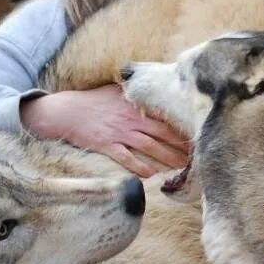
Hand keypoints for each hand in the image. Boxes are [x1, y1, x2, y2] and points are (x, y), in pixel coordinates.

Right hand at [20, 84, 188, 177]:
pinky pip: (126, 158)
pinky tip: (151, 174)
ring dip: (167, 157)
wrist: (66, 111)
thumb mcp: (115, 92)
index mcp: (135, 106)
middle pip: (162, 133)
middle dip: (180, 145)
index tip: (196, 134)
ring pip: (149, 146)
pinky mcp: (106, 144)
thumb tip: (150, 89)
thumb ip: (134, 93)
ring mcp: (119, 132)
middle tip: (197, 156)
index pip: (164, 116)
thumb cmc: (91, 102)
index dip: (181, 126)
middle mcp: (130, 119)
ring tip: (182, 168)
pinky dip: (139, 166)